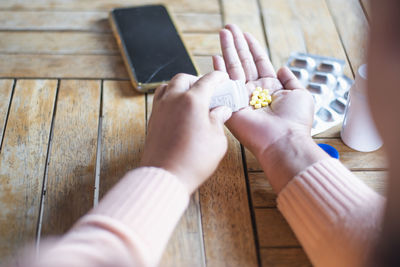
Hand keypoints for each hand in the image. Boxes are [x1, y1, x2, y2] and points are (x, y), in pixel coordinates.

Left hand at [140, 71, 232, 193]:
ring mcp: (160, 109)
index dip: (217, 77)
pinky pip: (160, 99)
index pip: (207, 81)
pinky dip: (170, 97)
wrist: (165, 176)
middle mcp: (173, 99)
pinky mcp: (153, 120)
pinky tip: (178, 109)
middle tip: (207, 88)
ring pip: (168, 86)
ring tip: (190, 95)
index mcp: (192, 100)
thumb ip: (218, 120)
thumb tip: (222, 111)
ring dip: (180, 86)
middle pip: (183, 79)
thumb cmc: (194, 160)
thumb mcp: (216, 140)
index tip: (223, 78)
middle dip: (196, 79)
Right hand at [213, 24, 314, 158]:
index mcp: (270, 88)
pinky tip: (215, 56)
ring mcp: (242, 97)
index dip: (253, 48)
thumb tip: (283, 67)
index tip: (246, 34)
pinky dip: (219, 70)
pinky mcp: (232, 104)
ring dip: (228, 49)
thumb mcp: (300, 94)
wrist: (283, 140)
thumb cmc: (295, 121)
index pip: (259, 62)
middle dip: (237, 44)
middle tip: (229, 27)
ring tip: (223, 32)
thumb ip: (291, 79)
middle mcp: (254, 91)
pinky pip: (225, 83)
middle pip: (244, 61)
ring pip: (234, 67)